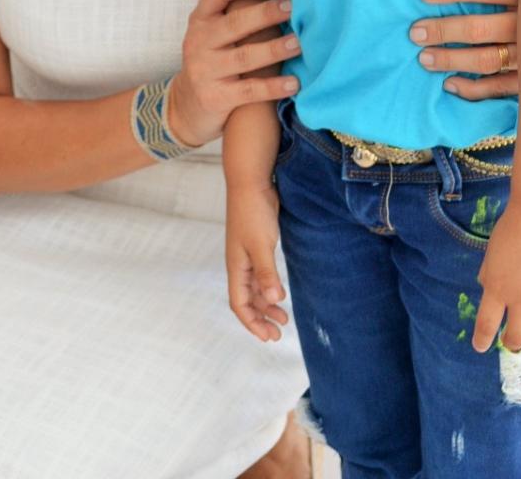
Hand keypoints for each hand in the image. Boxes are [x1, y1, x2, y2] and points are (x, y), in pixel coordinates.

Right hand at [168, 0, 301, 148]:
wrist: (186, 106)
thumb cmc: (213, 60)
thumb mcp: (214, 33)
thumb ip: (238, 14)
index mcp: (201, 18)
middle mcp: (199, 41)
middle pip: (235, 23)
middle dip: (267, 13)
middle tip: (294, 7)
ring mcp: (205, 70)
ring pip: (244, 57)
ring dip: (275, 49)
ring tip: (299, 44)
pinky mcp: (215, 97)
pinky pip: (249, 91)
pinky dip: (273, 87)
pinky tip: (294, 83)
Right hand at [226, 184, 287, 341]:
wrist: (251, 183)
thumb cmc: (253, 213)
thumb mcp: (262, 245)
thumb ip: (267, 274)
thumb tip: (274, 302)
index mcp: (236, 267)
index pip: (239, 304)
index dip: (252, 323)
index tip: (269, 337)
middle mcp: (239, 264)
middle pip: (247, 300)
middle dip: (261, 318)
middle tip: (279, 333)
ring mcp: (247, 254)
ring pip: (254, 288)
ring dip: (266, 304)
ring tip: (284, 317)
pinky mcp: (257, 245)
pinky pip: (260, 275)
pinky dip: (269, 287)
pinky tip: (280, 291)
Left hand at [472, 199, 520, 352]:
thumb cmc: (512, 225)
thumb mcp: (492, 251)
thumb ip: (490, 274)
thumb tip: (488, 289)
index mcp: (496, 286)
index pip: (486, 325)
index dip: (483, 340)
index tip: (481, 347)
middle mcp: (520, 296)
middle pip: (516, 337)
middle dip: (512, 342)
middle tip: (512, 337)